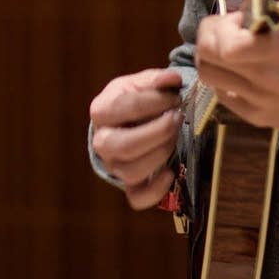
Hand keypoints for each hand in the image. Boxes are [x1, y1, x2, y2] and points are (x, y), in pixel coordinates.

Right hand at [88, 68, 184, 209]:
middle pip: (124, 145)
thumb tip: (173, 80)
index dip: (154, 101)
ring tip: (175, 137)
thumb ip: (157, 80)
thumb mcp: (141, 83)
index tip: (175, 96)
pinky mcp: (128, 185)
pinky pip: (137, 198)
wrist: (127, 122)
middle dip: (158, 131)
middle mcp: (102, 142)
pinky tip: (170, 173)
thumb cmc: (135, 100)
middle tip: (177, 118)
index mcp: (101, 111)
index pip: (123, 107)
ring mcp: (114, 166)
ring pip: (132, 171)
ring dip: (161, 153)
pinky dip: (156, 190)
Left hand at [194, 0, 278, 157]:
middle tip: (224, 29)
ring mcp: (257, 100)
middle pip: (206, 58)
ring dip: (211, 57)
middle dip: (208, 36)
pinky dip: (223, 80)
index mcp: (275, 51)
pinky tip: (239, 70)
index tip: (236, 18)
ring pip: (208, 77)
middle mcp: (262, 78)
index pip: (224, 44)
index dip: (220, 25)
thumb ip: (275, 1)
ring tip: (227, 48)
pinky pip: (223, 96)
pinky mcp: (257, 117)